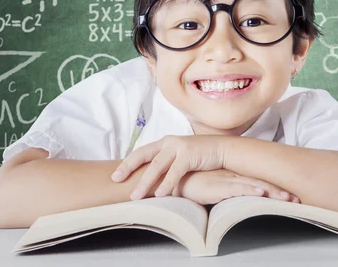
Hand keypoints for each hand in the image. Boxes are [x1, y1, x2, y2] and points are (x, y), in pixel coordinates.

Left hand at [111, 135, 227, 199]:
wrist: (222, 150)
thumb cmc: (200, 157)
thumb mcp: (179, 159)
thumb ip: (166, 165)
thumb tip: (150, 181)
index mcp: (164, 143)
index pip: (141, 152)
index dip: (127, 163)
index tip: (115, 176)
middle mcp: (168, 142)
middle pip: (143, 155)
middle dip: (128, 168)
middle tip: (116, 180)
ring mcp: (178, 147)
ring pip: (156, 165)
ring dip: (145, 182)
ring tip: (135, 196)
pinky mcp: (189, 154)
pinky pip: (175, 171)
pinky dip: (167, 183)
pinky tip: (160, 194)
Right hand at [173, 169, 300, 204]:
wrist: (176, 180)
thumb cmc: (195, 184)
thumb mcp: (216, 187)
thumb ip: (228, 190)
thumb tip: (242, 199)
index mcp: (235, 176)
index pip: (260, 181)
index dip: (276, 188)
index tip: (291, 197)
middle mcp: (234, 177)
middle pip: (262, 183)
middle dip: (280, 192)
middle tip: (297, 199)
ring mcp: (227, 181)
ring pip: (254, 186)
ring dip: (271, 192)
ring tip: (286, 198)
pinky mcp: (217, 187)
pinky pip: (237, 189)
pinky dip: (249, 191)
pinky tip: (260, 194)